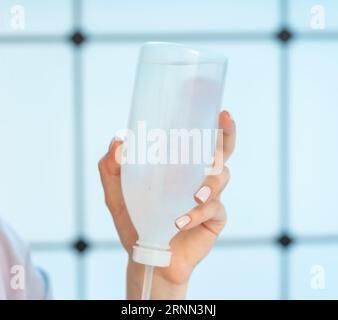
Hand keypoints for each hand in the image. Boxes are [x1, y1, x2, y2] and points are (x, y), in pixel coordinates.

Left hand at [98, 110, 235, 298]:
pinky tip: (180, 221)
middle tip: (225, 120)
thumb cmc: (135, 222)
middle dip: (226, 135)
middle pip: (221, 152)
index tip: (213, 106)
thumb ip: (111, 170)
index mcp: (178, 168)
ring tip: (194, 196)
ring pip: (221, 179)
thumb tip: (118, 139)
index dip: (208, 123)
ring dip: (210, 183)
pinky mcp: (214, 218)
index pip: (196, 141)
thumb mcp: (117, 195)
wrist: (148, 257)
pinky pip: (214, 209)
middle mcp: (198, 178)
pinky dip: (197, 214)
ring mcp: (209, 198)